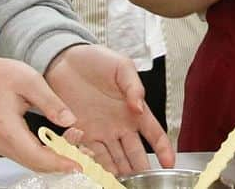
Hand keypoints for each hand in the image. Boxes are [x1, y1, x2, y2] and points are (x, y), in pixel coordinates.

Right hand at [0, 55, 80, 174]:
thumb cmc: (4, 76)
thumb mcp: (31, 81)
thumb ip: (51, 102)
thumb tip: (70, 121)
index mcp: (7, 127)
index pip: (35, 155)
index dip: (58, 162)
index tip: (77, 164)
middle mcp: (2, 142)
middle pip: (35, 163)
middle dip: (61, 161)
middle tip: (84, 153)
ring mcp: (2, 146)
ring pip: (33, 163)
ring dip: (55, 159)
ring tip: (75, 146)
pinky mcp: (5, 145)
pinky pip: (28, 157)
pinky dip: (46, 154)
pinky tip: (60, 144)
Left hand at [46, 44, 174, 174]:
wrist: (65, 59)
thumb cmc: (96, 60)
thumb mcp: (121, 66)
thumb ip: (133, 86)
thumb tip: (139, 107)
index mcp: (133, 110)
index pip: (153, 133)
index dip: (163, 148)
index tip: (169, 164)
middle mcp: (119, 125)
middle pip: (135, 153)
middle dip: (141, 170)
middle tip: (144, 183)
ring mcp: (101, 131)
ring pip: (115, 159)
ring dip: (120, 172)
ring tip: (123, 183)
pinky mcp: (81, 133)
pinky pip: (91, 154)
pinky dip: (97, 165)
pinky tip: (100, 174)